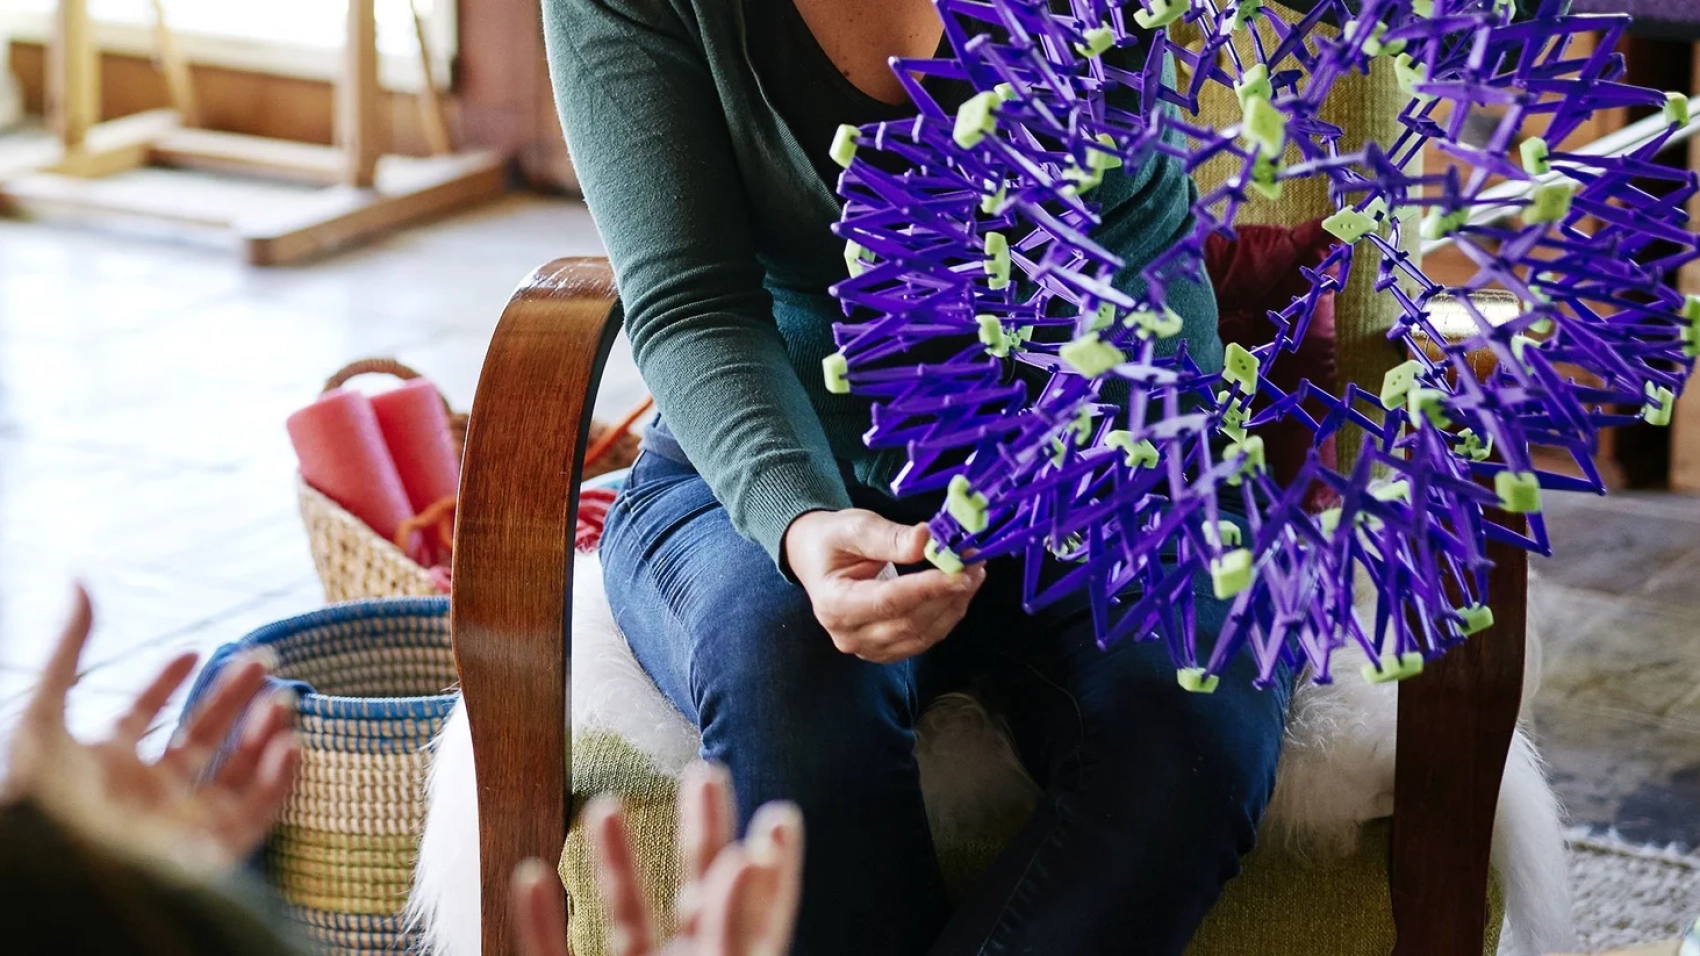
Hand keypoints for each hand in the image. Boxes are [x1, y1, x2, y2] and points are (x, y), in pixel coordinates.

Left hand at [1, 584, 299, 872]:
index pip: (142, 719)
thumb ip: (69, 651)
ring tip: (280, 700)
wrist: (59, 862)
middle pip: (200, 741)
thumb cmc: (42, 797)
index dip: (167, 683)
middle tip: (263, 662)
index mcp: (102, 766)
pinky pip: (255, 817)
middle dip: (233, 701)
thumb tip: (80, 581)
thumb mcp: (46, 714)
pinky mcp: (205, 853)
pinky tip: (288, 745)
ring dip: (261, 736)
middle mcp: (143, 795)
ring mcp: (176, 823)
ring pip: (232, 775)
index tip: (192, 649)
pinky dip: (277, 783)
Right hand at [512, 762, 801, 955]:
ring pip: (624, 916)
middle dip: (702, 832)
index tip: (781, 815)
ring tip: (603, 803)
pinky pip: (552, 955)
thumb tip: (746, 855)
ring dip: (613, 860)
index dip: (772, 865)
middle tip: (705, 773)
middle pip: (696, 894)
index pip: (756, 913)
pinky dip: (538, 919)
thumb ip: (732, 925)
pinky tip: (529, 874)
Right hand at [782, 509, 984, 662]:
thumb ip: (889, 537)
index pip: (888, 601)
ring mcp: (867, 647)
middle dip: (948, 594)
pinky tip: (959, 591)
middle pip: (909, 623)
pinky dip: (946, 616)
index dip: (927, 588)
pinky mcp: (885, 649)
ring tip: (973, 574)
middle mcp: (848, 634)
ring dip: (953, 606)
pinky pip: (923, 638)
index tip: (959, 571)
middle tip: (974, 565)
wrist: (816, 558)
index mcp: (833, 604)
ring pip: (922, 635)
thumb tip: (927, 540)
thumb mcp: (854, 527)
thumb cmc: (832, 541)